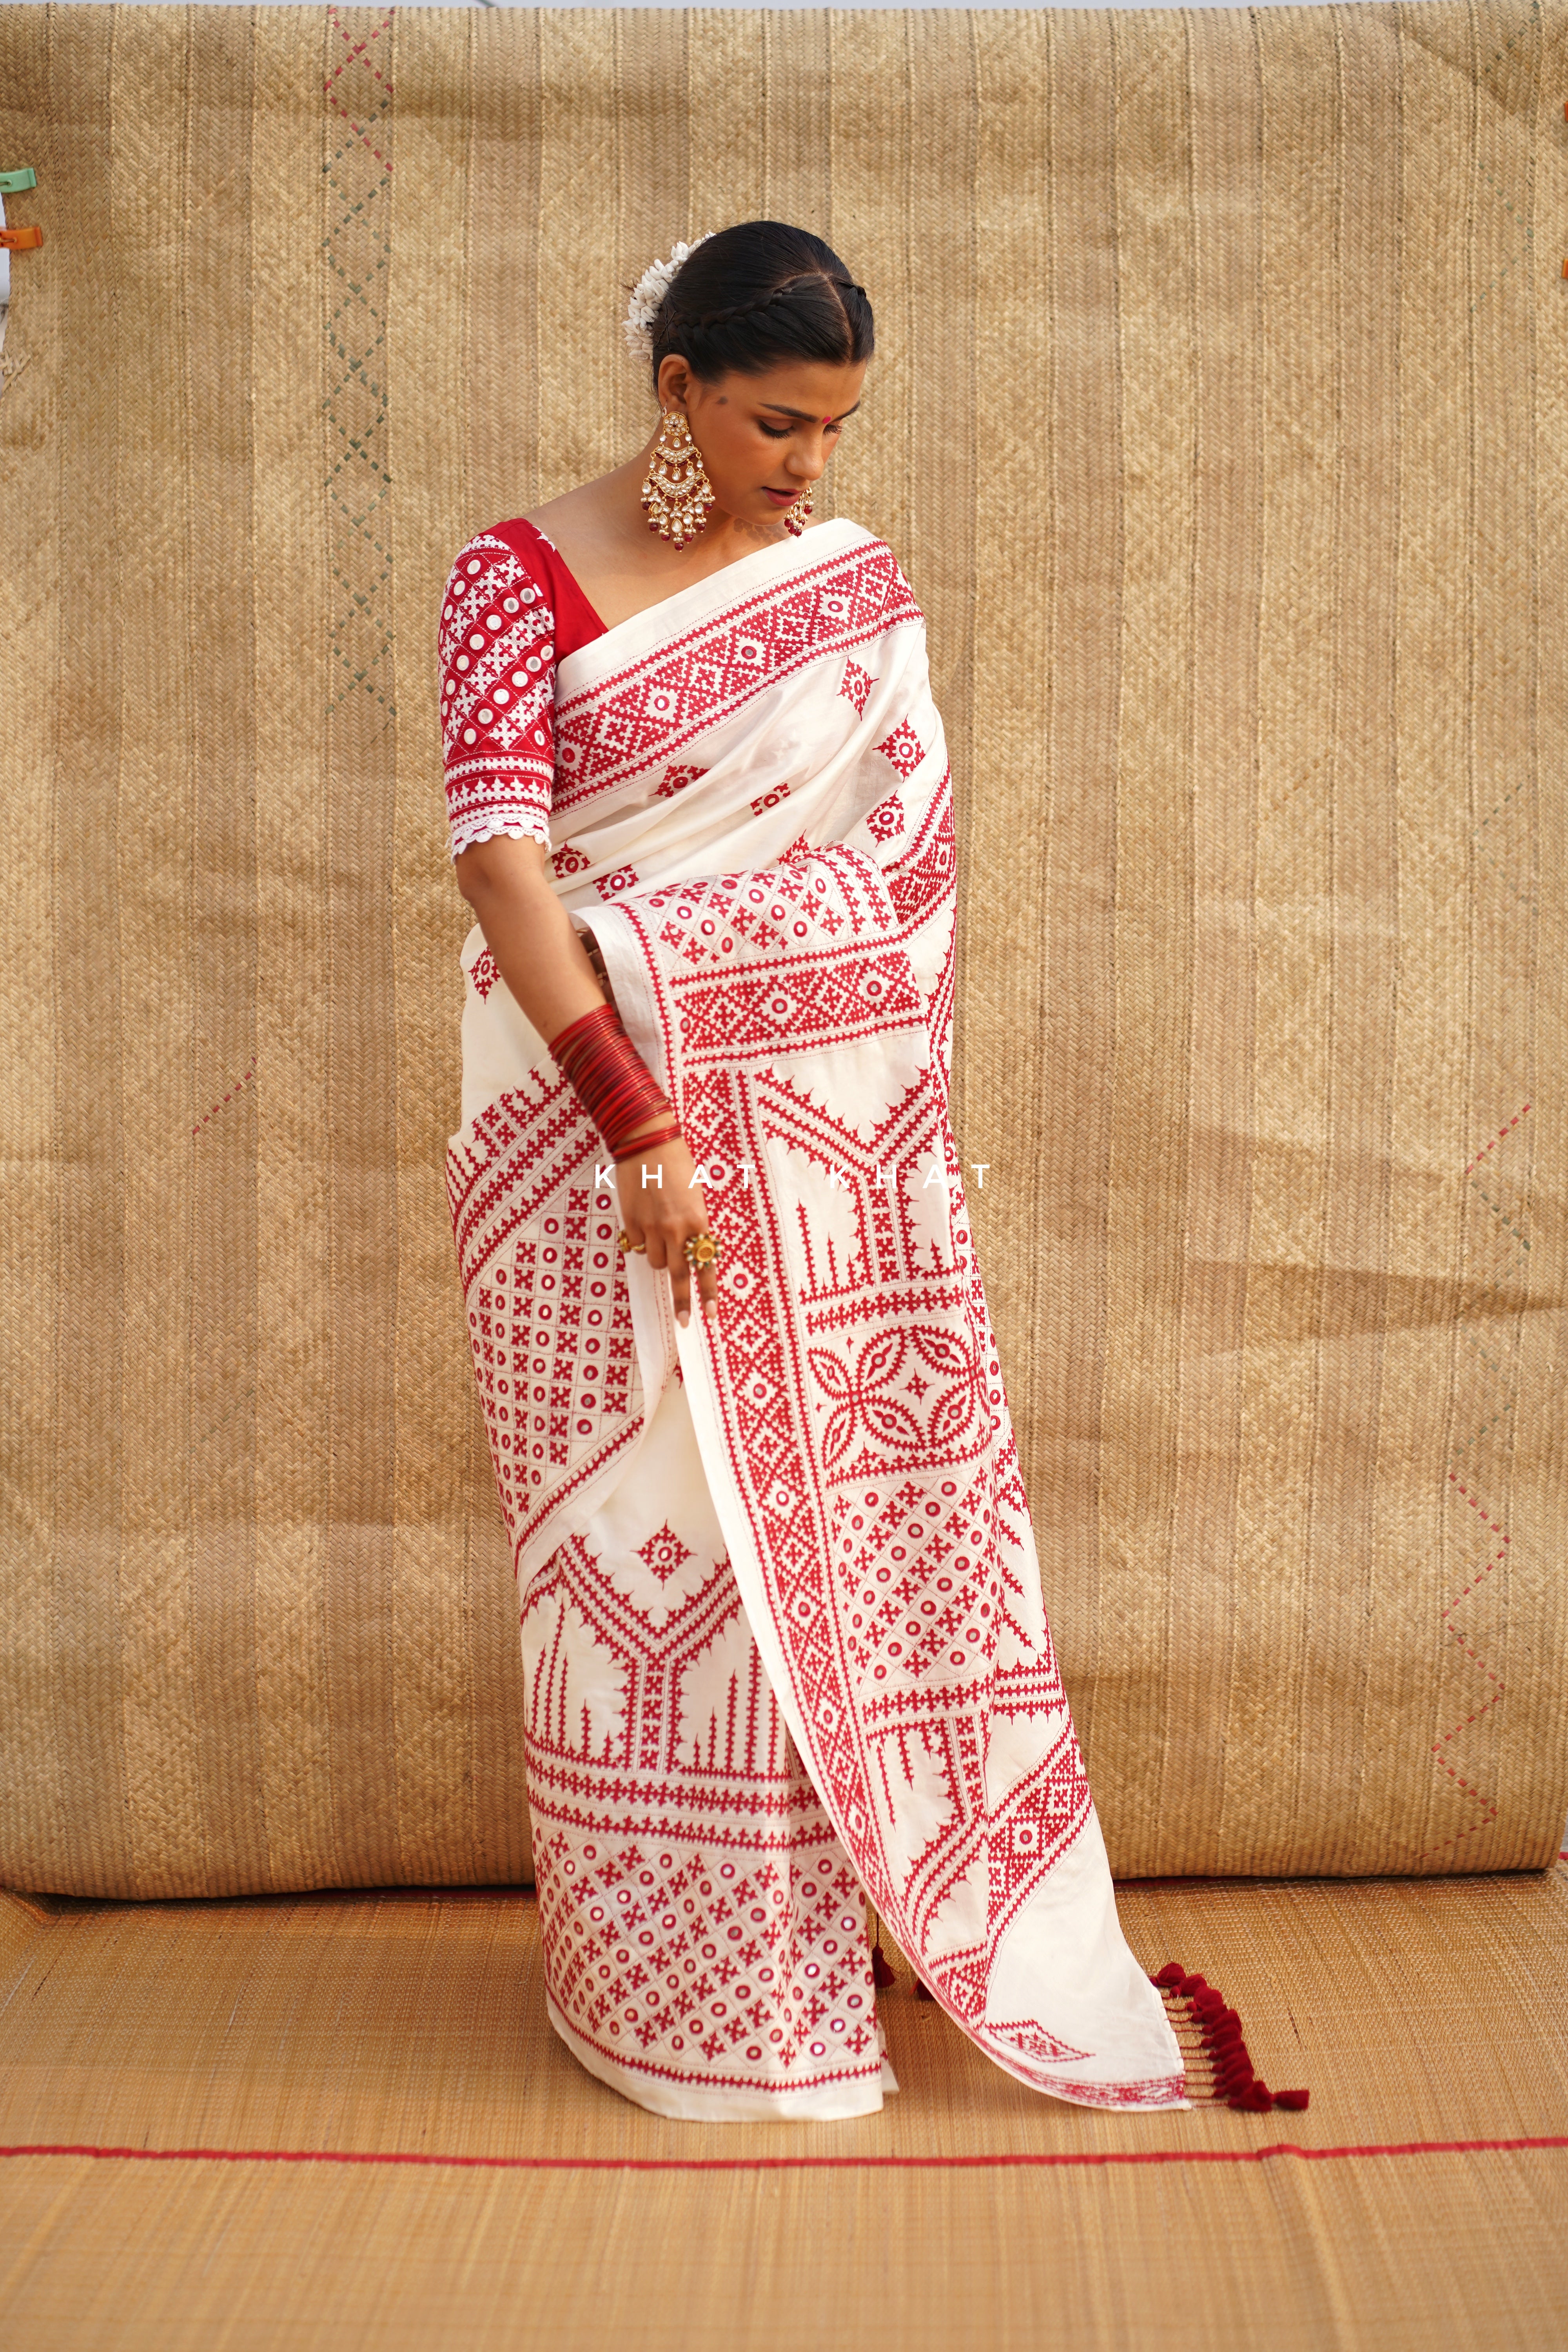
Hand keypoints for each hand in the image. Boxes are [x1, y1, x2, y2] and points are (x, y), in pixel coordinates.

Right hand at [617, 1135, 719, 1327]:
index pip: (705, 1266)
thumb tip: (686, 1253)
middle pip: (679, 1275)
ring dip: (660, 1255)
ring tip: (660, 1231)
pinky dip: (642, 1240)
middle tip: (683, 1320)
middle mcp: (676, 1229)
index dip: (708, 1293)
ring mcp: (652, 1228)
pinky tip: (644, 1219)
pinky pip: (639, 1245)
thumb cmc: (677, 1165)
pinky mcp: (632, 1223)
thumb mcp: (694, 1197)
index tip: (710, 1315)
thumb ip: (692, 1227)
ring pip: (656, 1261)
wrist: (647, 1143)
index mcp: (698, 1222)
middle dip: (681, 1301)